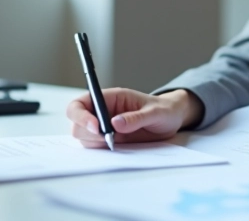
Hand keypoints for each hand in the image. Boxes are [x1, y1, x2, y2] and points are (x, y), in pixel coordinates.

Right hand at [66, 88, 203, 147]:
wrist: (172, 120)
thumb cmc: (164, 110)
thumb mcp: (155, 113)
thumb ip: (136, 117)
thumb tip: (115, 123)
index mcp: (111, 98)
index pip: (80, 103)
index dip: (82, 116)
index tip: (97, 128)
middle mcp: (103, 111)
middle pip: (77, 123)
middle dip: (89, 133)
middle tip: (111, 139)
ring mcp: (103, 126)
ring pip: (84, 137)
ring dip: (95, 143)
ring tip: (118, 142)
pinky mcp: (109, 140)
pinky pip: (95, 147)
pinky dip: (101, 150)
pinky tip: (118, 147)